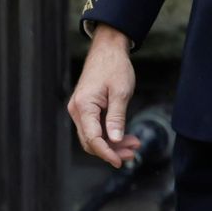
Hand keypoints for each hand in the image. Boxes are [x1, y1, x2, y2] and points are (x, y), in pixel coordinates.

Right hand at [67, 26, 139, 168]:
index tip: (120, 161)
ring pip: (93, 136)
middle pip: (91, 141)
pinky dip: (109, 134)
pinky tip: (125, 137)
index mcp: (84, 106)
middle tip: (132, 154)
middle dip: (111, 150)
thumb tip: (114, 140)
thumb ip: (117, 117)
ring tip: (133, 145)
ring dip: (112, 144)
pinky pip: (95, 128)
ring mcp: (80, 110)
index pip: (92, 138)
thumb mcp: (121, 91)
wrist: (108, 49)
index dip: (106, 153)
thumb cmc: (115, 67)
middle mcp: (77, 110)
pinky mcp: (85, 108)